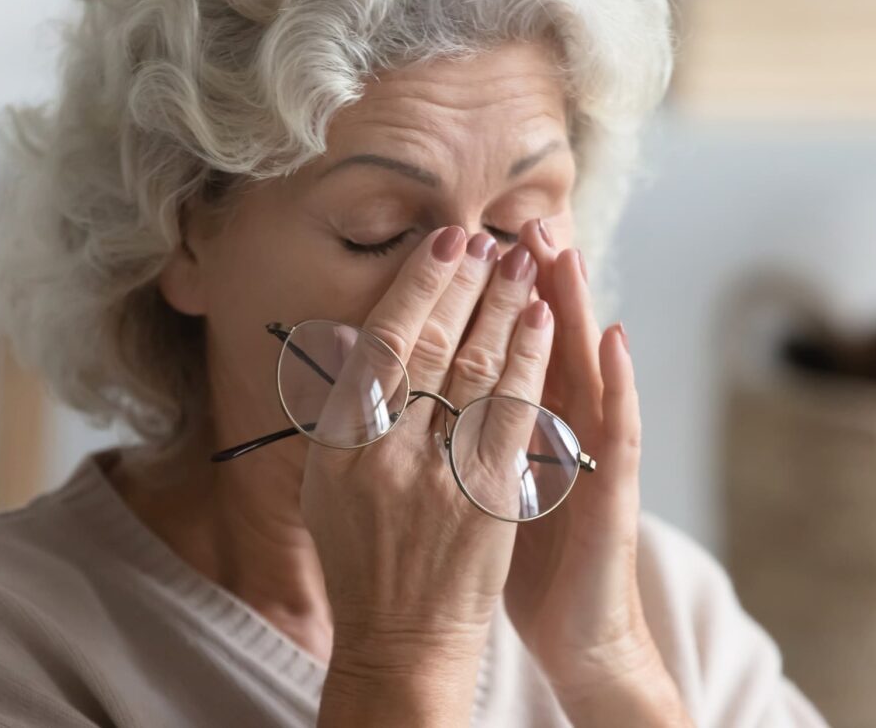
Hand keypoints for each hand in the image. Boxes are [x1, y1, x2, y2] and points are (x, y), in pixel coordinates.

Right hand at [302, 226, 553, 725]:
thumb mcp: (331, 484)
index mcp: (339, 444)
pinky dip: (530, 361)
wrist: (401, 637)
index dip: (415, 286)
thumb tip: (367, 337)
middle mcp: (383, 453)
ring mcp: (439, 475)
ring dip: (502, 308)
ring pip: (475, 370)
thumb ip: (348, 413)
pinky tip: (545, 322)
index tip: (442, 244)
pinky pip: (515, 414)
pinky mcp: (491, 497)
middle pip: (429, 346)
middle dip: (463, 284)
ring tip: (521, 261)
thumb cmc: (364, 556)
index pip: (380, 344)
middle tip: (486, 239)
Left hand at [503, 219, 691, 725]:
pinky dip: (619, 381)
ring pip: (583, 365)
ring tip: (564, 249)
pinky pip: (617, 428)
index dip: (482, 295)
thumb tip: (404, 392)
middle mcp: (559, 425)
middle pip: (542, 339)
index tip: (463, 238)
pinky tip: (615, 337)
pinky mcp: (613, 488)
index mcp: (519, 422)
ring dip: (574, 305)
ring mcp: (591, 453)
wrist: (576, 625)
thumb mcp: (483, 484)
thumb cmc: (519, 556)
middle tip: (513, 214)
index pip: (500, 344)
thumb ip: (458, 433)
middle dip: (526, 278)